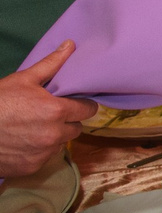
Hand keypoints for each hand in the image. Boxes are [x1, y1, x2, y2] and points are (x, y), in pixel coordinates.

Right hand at [0, 42, 96, 176]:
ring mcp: (43, 153)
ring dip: (53, 137)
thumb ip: (51, 64)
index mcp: (57, 111)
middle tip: (50, 114)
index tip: (73, 102)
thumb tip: (70, 45)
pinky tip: (23, 141)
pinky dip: (38, 151)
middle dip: (67, 121)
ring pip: (61, 143)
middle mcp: (54, 134)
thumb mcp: (22, 79)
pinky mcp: (32, 167)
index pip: (87, 109)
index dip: (81, 105)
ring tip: (34, 127)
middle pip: (76, 128)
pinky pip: (45, 157)